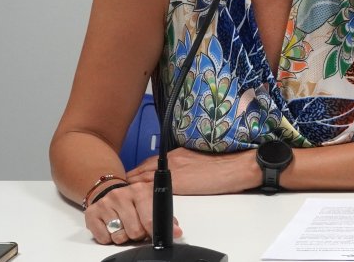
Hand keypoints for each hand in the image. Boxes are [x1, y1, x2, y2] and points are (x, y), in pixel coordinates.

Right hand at [83, 180, 181, 244]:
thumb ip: (164, 216)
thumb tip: (176, 231)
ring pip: (119, 236)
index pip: (150, 217)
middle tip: (137, 228)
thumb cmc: (135, 201)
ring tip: (124, 225)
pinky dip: (109, 238)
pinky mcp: (92, 214)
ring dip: (123, 236)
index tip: (163, 238)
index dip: (155, 230)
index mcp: (140, 190)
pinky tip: (111, 226)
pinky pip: (104, 238)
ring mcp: (105, 203)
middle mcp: (122, 194)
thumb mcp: (151, 202)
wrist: (109, 192)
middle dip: (138, 234)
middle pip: (135, 231)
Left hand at [126, 147, 258, 194]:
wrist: (235, 167)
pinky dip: (141, 193)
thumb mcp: (200, 161)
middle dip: (129, 178)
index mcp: (178, 154)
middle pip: (142, 169)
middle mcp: (172, 160)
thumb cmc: (224, 165)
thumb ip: (185, 165)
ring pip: (144, 177)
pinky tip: (135, 199)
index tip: (128, 177)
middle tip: (118, 186)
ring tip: (121, 194)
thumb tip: (180, 175)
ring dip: (132, 185)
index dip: (137, 171)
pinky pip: (152, 188)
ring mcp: (173, 171)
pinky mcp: (178, 183)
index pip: (150, 162)